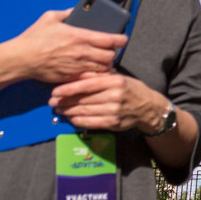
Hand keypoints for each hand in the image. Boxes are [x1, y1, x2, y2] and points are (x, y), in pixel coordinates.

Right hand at [7, 10, 125, 84]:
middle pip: (110, 56)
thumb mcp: (50, 17)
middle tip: (111, 50)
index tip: (123, 39)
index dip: (121, 39)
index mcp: (79, 36)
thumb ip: (66, 12)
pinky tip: (94, 72)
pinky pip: (91, 79)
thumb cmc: (34, 37)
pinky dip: (96, 76)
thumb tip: (76, 9)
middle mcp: (81, 53)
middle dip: (113, 53)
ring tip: (104, 61)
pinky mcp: (71, 78)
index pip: (110, 40)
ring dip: (106, 65)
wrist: (21, 59)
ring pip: (103, 69)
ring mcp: (77, 67)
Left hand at [50, 72, 164, 132]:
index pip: (87, 85)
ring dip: (69, 112)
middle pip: (83, 99)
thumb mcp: (118, 78)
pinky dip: (78, 120)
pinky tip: (71, 118)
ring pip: (84, 111)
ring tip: (59, 110)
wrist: (148, 107)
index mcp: (115, 81)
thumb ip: (100, 78)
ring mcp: (114, 110)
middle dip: (65, 102)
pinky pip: (90, 122)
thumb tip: (77, 76)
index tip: (55, 92)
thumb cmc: (130, 89)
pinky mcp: (113, 123)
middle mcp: (114, 95)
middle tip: (52, 102)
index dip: (69, 89)